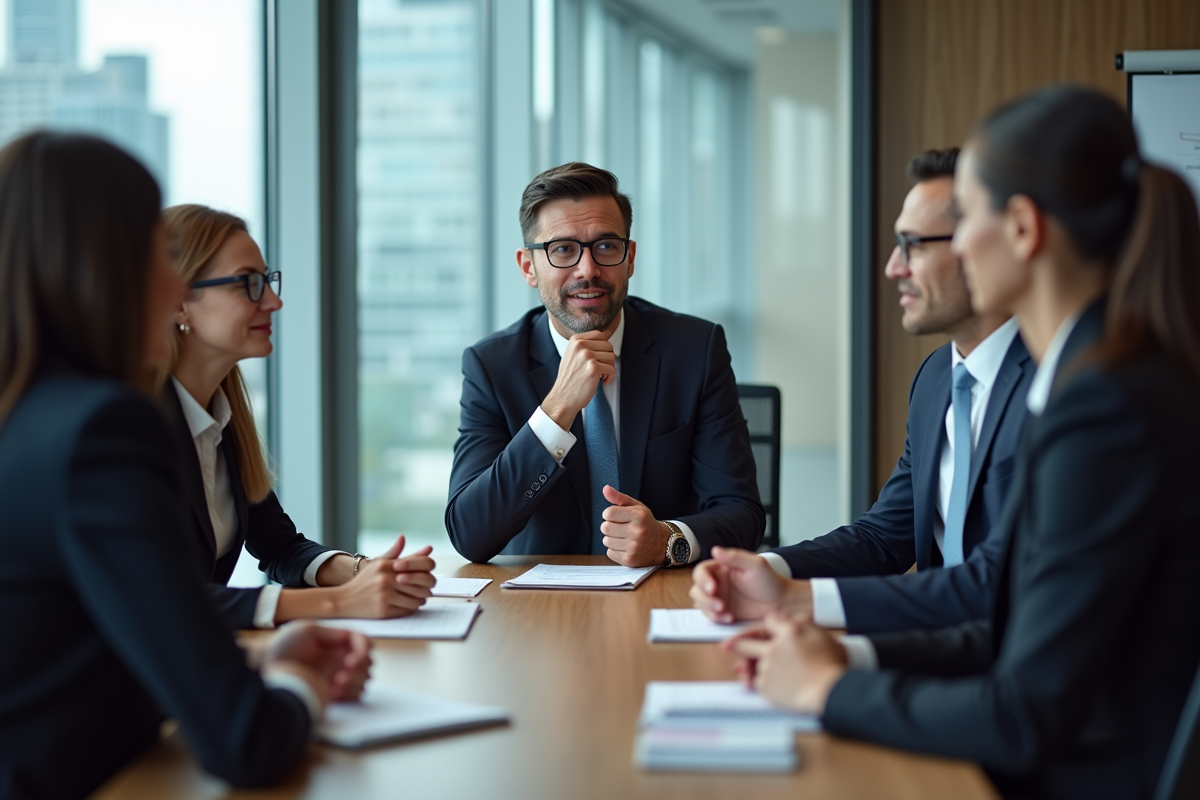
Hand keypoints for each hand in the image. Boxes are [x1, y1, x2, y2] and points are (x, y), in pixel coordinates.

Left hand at [263, 623, 373, 704]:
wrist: (263, 669)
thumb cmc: (282, 647)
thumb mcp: (308, 630)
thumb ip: (334, 633)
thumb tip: (355, 641)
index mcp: (336, 642)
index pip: (364, 643)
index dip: (362, 651)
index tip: (350, 661)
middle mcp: (340, 658)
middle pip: (368, 662)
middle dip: (359, 669)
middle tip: (341, 675)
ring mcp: (337, 676)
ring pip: (364, 679)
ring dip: (355, 682)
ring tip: (335, 684)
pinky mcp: (333, 693)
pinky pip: (355, 695)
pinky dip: (350, 694)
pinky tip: (333, 693)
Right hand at [331, 535, 436, 618]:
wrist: (344, 599)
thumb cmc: (364, 581)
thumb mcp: (378, 563)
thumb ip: (399, 553)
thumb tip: (426, 547)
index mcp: (386, 565)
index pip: (421, 564)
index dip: (428, 571)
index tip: (427, 575)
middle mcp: (385, 579)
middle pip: (422, 583)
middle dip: (426, 587)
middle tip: (426, 589)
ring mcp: (384, 595)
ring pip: (416, 599)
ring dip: (420, 600)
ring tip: (418, 598)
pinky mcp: (383, 610)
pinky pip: (407, 610)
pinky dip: (411, 608)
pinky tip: (408, 605)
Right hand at [540, 330, 615, 429]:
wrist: (563, 398)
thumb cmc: (569, 380)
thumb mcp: (572, 355)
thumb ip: (586, 345)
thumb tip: (606, 334)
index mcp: (575, 340)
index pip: (600, 334)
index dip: (603, 347)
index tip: (600, 357)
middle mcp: (580, 345)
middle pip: (608, 345)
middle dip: (607, 359)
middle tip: (601, 368)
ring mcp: (586, 356)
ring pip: (611, 356)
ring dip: (609, 368)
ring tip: (601, 375)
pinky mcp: (593, 368)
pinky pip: (611, 369)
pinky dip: (610, 377)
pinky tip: (602, 381)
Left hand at [599, 485, 669, 566]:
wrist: (662, 544)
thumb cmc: (646, 524)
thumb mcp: (637, 507)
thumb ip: (619, 497)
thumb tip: (605, 489)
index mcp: (639, 516)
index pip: (608, 513)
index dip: (609, 514)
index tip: (616, 516)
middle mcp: (637, 531)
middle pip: (605, 527)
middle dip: (610, 526)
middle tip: (621, 527)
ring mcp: (633, 547)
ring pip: (606, 540)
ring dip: (612, 539)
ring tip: (624, 537)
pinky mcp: (629, 560)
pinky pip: (609, 552)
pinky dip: (615, 550)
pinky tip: (625, 546)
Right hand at [690, 546, 794, 622]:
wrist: (782, 603)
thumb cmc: (770, 581)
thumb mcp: (755, 565)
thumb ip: (735, 557)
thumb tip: (715, 550)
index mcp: (722, 569)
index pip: (701, 571)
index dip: (702, 580)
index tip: (713, 588)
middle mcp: (717, 583)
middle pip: (697, 589)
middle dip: (705, 598)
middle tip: (719, 604)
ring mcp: (719, 599)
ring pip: (701, 604)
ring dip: (709, 609)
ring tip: (724, 612)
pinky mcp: (723, 613)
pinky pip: (711, 616)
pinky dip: (717, 618)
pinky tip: (729, 618)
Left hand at [722, 613, 847, 714]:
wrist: (830, 692)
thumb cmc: (831, 665)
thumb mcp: (822, 635)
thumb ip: (804, 623)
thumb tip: (792, 618)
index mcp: (788, 632)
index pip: (770, 622)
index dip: (767, 625)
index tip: (761, 628)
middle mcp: (773, 648)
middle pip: (745, 641)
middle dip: (736, 642)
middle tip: (725, 645)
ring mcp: (768, 668)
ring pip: (751, 664)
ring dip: (748, 666)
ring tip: (742, 669)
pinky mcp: (766, 687)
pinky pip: (757, 682)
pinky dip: (760, 682)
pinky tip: (763, 684)